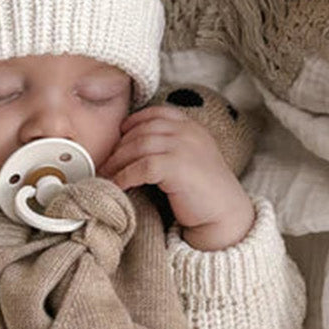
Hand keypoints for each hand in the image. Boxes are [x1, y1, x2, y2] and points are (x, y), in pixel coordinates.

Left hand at [97, 101, 254, 248]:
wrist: (225, 215)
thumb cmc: (203, 192)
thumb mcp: (190, 159)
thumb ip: (170, 147)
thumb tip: (133, 148)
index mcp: (191, 127)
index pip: (156, 114)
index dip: (134, 122)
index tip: (119, 134)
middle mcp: (187, 132)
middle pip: (141, 131)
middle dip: (118, 147)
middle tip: (104, 163)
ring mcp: (183, 147)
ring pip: (137, 147)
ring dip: (116, 163)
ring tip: (104, 176)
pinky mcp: (176, 167)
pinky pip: (141, 167)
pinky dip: (124, 177)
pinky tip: (117, 186)